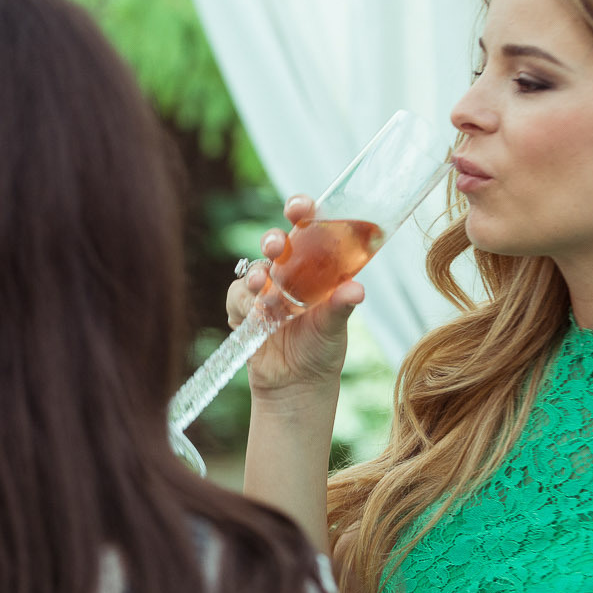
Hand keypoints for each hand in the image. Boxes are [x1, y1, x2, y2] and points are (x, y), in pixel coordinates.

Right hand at [228, 196, 363, 405]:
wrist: (296, 385)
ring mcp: (263, 290)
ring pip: (253, 269)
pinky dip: (243, 305)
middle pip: (274, 242)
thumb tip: (356, 290)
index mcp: (313, 266)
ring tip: (260, 288)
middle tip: (275, 246)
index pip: (306, 227)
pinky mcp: (243, 309)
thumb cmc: (322, 349)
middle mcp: (287, 272)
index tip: (300, 208)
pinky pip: (236, 297)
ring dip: (254, 276)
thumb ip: (340, 306)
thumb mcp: (335, 326)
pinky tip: (254, 320)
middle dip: (272, 240)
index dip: (301, 210)